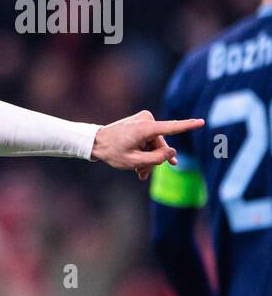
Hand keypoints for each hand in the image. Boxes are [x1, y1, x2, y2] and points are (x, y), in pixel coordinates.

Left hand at [90, 110, 204, 180]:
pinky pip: (150, 140)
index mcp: (145, 128)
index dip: (187, 126)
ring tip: (139, 172)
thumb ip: (156, 159)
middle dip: (154, 160)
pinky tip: (140, 166)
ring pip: (156, 144)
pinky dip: (146, 151)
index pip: (171, 128)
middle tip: (142, 174)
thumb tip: (173, 152)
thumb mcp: (134, 162)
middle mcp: (147, 120)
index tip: (201, 122)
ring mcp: (144, 120)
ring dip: (149, 158)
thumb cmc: (112, 152)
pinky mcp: (142, 122)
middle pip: (161, 144)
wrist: (95, 142)